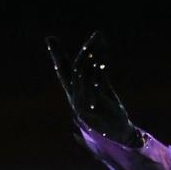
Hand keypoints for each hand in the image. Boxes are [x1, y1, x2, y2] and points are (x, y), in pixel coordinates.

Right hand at [46, 31, 143, 147]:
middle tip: (97, 36)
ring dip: (94, 57)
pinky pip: (94, 84)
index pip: (63, 71)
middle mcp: (75, 97)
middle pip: (76, 68)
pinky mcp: (95, 106)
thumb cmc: (110, 112)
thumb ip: (98, 74)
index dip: (58, 55)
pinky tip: (103, 61)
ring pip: (84, 74)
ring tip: (101, 45)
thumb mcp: (103, 90)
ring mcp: (83, 102)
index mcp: (75, 93)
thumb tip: (96, 55)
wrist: (120, 133)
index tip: (50, 39)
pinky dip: (97, 71)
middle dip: (87, 50)